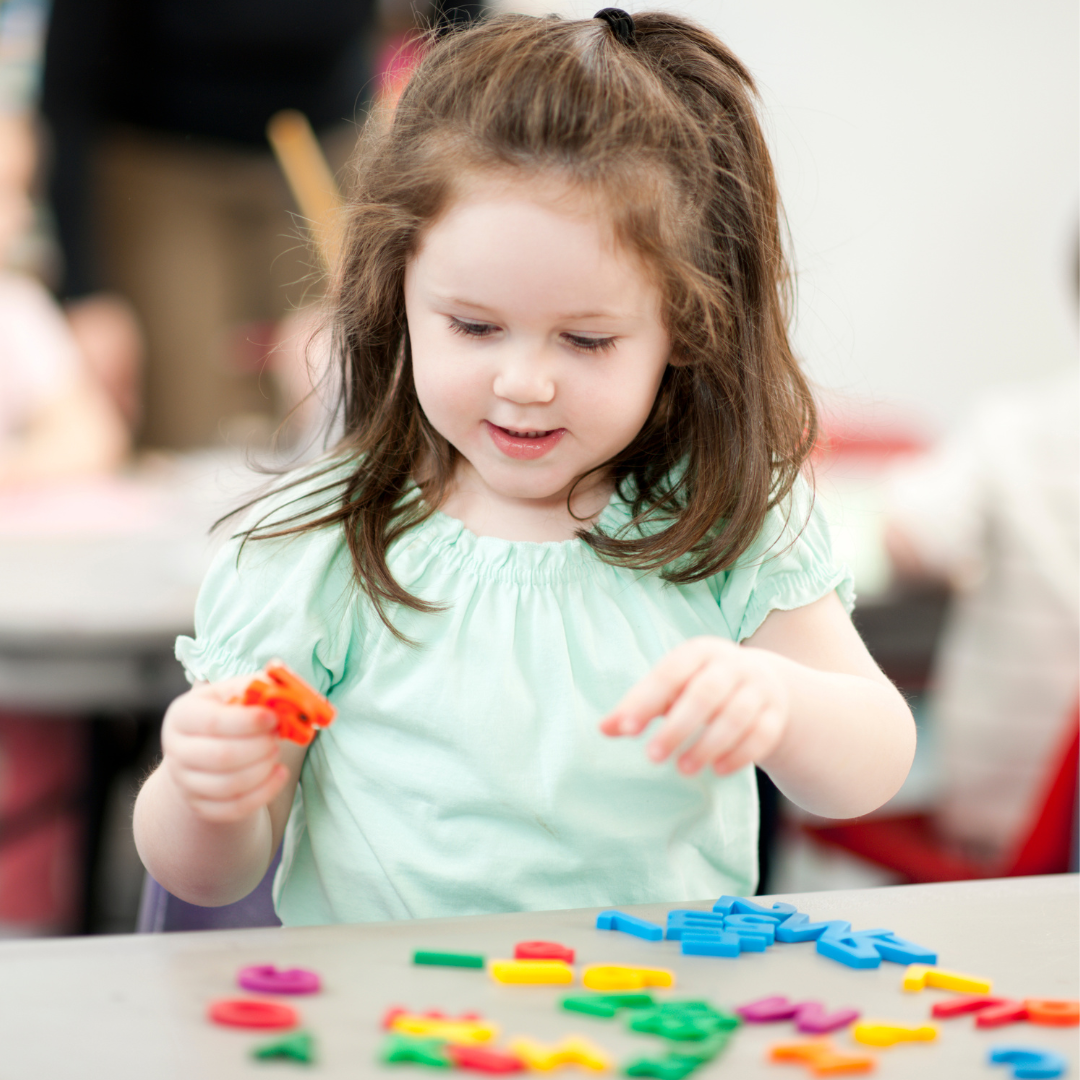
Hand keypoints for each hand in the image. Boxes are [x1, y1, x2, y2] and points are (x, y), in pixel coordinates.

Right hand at [160, 675, 290, 822]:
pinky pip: (234, 808)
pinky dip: (263, 793)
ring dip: (263, 769)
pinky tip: (279, 774)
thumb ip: (258, 685)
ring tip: (275, 752)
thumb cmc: (227, 714)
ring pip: (229, 785)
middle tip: (278, 737)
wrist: (203, 749)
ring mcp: (185, 782)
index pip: (212, 722)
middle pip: (222, 757)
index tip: (274, 718)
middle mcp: (176, 750)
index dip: (247, 722)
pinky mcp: (200, 806)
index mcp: (182, 715)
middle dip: (259, 747)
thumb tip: (282, 677)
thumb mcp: (235, 691)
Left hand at [599, 637, 788, 775]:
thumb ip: (637, 707)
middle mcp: (731, 665)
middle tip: (652, 757)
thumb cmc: (699, 686)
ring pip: (736, 716)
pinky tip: (718, 770)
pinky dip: (740, 754)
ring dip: (708, 745)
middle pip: (706, 693)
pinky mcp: (776, 715)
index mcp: (698, 652)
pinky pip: (761, 735)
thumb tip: (603, 729)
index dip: (646, 700)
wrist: (763, 683)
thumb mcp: (670, 689)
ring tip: (682, 770)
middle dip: (678, 727)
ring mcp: (758, 688)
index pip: (669, 673)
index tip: (626, 730)